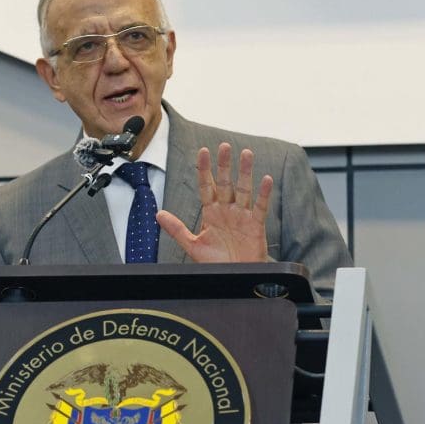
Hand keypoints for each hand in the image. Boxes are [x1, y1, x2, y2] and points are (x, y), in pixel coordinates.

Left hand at [157, 142, 272, 261]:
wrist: (234, 277)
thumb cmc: (216, 262)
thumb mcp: (192, 245)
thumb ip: (176, 229)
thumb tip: (158, 214)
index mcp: (211, 212)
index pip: (207, 186)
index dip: (205, 170)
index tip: (203, 151)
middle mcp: (227, 210)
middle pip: (226, 183)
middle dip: (224, 165)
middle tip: (224, 146)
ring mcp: (242, 216)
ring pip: (244, 190)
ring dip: (245, 172)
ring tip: (246, 154)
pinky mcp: (256, 225)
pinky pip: (260, 207)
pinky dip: (263, 194)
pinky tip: (265, 179)